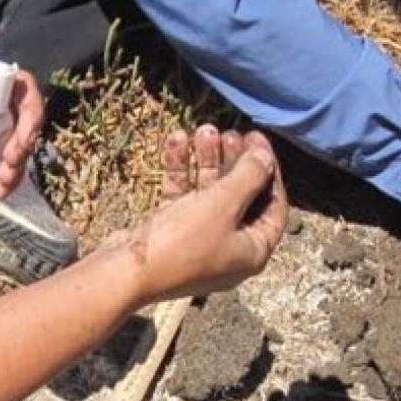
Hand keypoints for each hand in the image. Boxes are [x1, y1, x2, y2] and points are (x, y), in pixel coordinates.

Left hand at [0, 30, 42, 215]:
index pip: (17, 89)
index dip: (31, 108)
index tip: (24, 132)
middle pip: (22, 121)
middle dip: (25, 143)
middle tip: (10, 162)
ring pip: (18, 148)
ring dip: (18, 168)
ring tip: (1, 184)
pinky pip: (6, 171)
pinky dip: (8, 182)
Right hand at [101, 124, 288, 303]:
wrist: (126, 272)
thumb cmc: (183, 241)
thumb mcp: (223, 204)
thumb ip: (249, 176)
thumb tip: (266, 157)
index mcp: (253, 251)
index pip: (274, 206)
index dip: (270, 170)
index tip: (256, 139)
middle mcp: (230, 249)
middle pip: (242, 197)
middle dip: (235, 161)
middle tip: (228, 133)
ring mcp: (200, 243)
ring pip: (210, 194)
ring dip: (207, 160)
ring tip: (202, 129)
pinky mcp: (172, 234)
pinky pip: (183, 198)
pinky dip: (181, 172)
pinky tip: (175, 141)